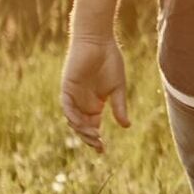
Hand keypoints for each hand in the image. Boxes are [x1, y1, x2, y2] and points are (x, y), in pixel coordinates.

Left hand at [60, 36, 129, 153]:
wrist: (99, 42)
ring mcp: (73, 96)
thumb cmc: (110, 62)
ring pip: (73, 119)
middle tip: (99, 146)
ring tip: (96, 136)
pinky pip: (67, 106)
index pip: (93, 126)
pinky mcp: (67, 88)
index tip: (103, 151)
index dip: (96, 139)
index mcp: (94, 104)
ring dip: (82, 130)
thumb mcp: (118, 89)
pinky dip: (73, 117)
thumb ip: (119, 107)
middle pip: (82, 126)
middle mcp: (82, 102)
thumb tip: (126, 126)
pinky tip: (83, 124)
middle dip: (89, 138)